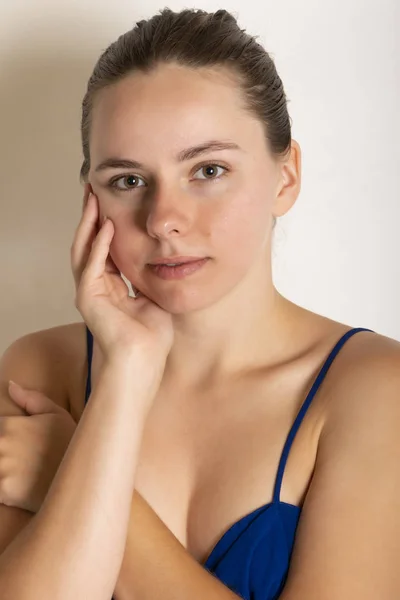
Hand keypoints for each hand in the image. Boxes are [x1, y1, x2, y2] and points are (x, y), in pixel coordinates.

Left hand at [0, 382, 75, 512]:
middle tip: (21, 460)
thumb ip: (31, 399)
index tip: (13, 446)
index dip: (3, 437)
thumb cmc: (71, 444)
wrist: (84, 476)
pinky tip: (19, 488)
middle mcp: (0, 444)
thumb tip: (10, 385)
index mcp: (8, 425)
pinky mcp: (3, 491)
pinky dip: (4, 491)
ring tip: (21, 473)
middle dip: (2, 454)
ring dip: (3, 471)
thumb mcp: (57, 415)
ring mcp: (0, 468)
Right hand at [71, 184, 173, 366]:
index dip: (105, 224)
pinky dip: (99, 244)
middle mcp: (95, 286)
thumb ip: (148, 274)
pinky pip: (91, 264)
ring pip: (83, 248)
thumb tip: (158, 255)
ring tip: (93, 198)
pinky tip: (108, 225)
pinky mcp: (87, 297)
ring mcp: (88, 292)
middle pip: (88, 243)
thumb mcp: (152, 294)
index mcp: (109, 287)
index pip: (103, 248)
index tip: (111, 201)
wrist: (145, 358)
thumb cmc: (152, 335)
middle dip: (91, 216)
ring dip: (89, 223)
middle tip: (93, 190)